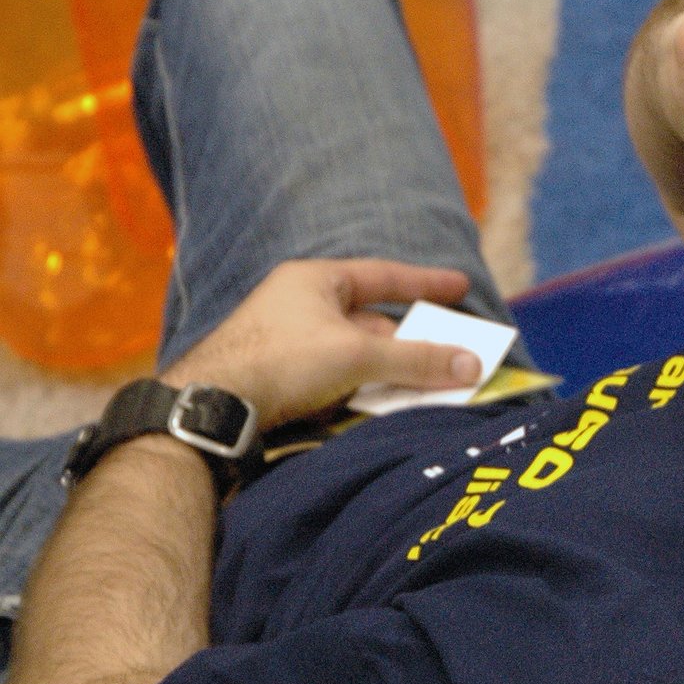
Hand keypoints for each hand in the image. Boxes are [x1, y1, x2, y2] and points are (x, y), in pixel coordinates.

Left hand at [160, 259, 483, 430]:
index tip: (460, 287)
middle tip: (450, 357)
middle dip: (410, 342)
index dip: (425, 283)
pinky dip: (361, 389)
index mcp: (314, 280)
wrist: (213, 406)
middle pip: (371, 322)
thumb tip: (471, 364)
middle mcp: (299, 305)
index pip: (382, 276)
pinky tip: (378, 407)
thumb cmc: (281, 361)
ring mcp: (286, 343)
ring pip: (353, 354)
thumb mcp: (358, 356)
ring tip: (423, 389)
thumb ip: (416, 359)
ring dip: (387, 371)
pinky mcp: (278, 378)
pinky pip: (334, 378)